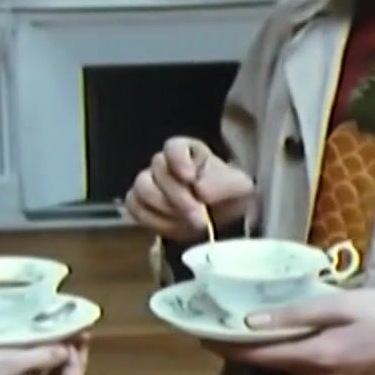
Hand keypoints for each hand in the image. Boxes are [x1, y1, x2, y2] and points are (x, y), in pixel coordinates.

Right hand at [0, 340, 85, 374]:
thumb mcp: (7, 361)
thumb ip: (40, 357)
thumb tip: (67, 350)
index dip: (76, 358)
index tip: (77, 334)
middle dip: (66, 356)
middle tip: (71, 331)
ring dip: (52, 357)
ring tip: (54, 332)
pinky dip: (34, 361)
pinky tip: (30, 343)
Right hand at [124, 136, 254, 239]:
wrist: (223, 220)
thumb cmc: (230, 196)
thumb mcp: (239, 187)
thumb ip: (222, 183)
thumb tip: (200, 189)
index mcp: (188, 151)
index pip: (173, 146)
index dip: (178, 160)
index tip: (191, 178)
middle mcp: (164, 163)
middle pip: (157, 170)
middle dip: (178, 196)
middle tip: (199, 218)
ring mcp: (149, 182)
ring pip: (142, 188)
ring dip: (164, 209)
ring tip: (188, 224)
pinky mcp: (141, 204)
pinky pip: (134, 206)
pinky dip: (152, 219)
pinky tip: (172, 227)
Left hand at [202, 289, 374, 374]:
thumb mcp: (335, 305)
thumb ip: (294, 314)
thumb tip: (251, 320)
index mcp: (314, 357)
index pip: (258, 354)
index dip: (227, 345)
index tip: (201, 334)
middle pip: (266, 363)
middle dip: (237, 349)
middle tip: (210, 329)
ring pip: (279, 367)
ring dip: (257, 351)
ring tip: (232, 331)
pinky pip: (296, 368)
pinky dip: (277, 354)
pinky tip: (268, 338)